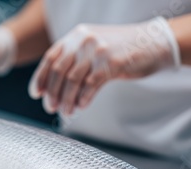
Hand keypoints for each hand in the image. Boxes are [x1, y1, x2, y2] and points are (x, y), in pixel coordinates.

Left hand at [29, 17, 179, 114]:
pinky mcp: (111, 63)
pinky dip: (84, 98)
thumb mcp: (95, 46)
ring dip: (67, 100)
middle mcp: (84, 40)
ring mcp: (97, 51)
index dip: (41, 77)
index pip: (50, 57)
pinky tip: (81, 106)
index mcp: (76, 36)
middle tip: (51, 107)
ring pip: (73, 80)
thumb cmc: (123, 49)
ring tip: (66, 112)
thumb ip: (76, 59)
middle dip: (52, 92)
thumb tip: (55, 85)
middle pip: (59, 71)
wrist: (154, 42)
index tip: (36, 94)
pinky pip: (91, 85)